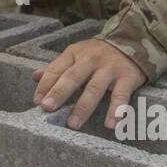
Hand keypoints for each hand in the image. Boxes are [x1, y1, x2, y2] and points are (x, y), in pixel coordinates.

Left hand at [32, 38, 146, 130]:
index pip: (56, 69)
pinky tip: (111, 124)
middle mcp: (91, 59)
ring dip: (83, 108)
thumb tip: (35, 77)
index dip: (45, 85)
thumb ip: (57, 67)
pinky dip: (116, 110)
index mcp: (74, 53)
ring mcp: (109, 69)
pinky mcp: (127, 77)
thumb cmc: (97, 54)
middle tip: (48, 108)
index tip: (37, 101)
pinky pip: (121, 95)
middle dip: (59, 92)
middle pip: (73, 77)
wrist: (132, 41)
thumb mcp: (76, 55)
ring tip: (73, 124)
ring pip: (94, 88)